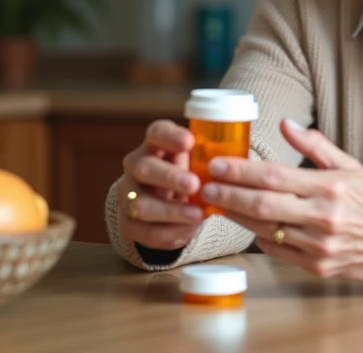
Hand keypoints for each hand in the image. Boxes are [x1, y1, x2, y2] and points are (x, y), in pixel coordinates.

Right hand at [116, 120, 205, 250]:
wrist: (163, 205)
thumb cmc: (186, 175)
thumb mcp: (195, 163)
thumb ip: (207, 161)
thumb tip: (235, 165)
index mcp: (154, 144)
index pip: (156, 132)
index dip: (170, 136)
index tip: (190, 141)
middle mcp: (135, 166)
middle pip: (144, 167)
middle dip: (170, 177)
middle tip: (194, 184)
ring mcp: (127, 196)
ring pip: (142, 204)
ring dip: (172, 211)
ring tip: (197, 214)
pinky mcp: (128, 224)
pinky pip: (147, 231)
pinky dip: (171, 231)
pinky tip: (190, 229)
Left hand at [201, 119, 362, 282]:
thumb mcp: (349, 165)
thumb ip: (314, 145)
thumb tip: (284, 124)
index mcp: (329, 187)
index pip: (274, 176)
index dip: (240, 171)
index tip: (216, 165)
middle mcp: (323, 217)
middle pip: (263, 205)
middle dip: (228, 195)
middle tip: (204, 186)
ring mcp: (319, 245)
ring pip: (265, 230)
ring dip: (236, 217)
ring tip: (217, 204)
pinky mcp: (318, 266)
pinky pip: (278, 251)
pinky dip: (259, 237)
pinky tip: (247, 225)